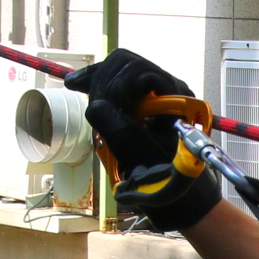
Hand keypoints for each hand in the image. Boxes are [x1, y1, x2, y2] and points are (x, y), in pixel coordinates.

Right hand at [66, 50, 219, 229]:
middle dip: (105, 81)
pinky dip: (97, 82)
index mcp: (175, 97)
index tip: (105, 108)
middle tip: (92, 102)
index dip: (117, 87)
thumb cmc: (167, 178)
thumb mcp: (138, 154)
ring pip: (120, 68)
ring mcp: (156, 92)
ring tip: (82, 91)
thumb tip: (95, 105)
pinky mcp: (143, 100)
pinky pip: (118, 81)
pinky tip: (76, 83)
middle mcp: (169, 88)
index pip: (139, 71)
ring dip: (100, 80)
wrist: (182, 195)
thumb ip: (117, 127)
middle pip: (127, 64)